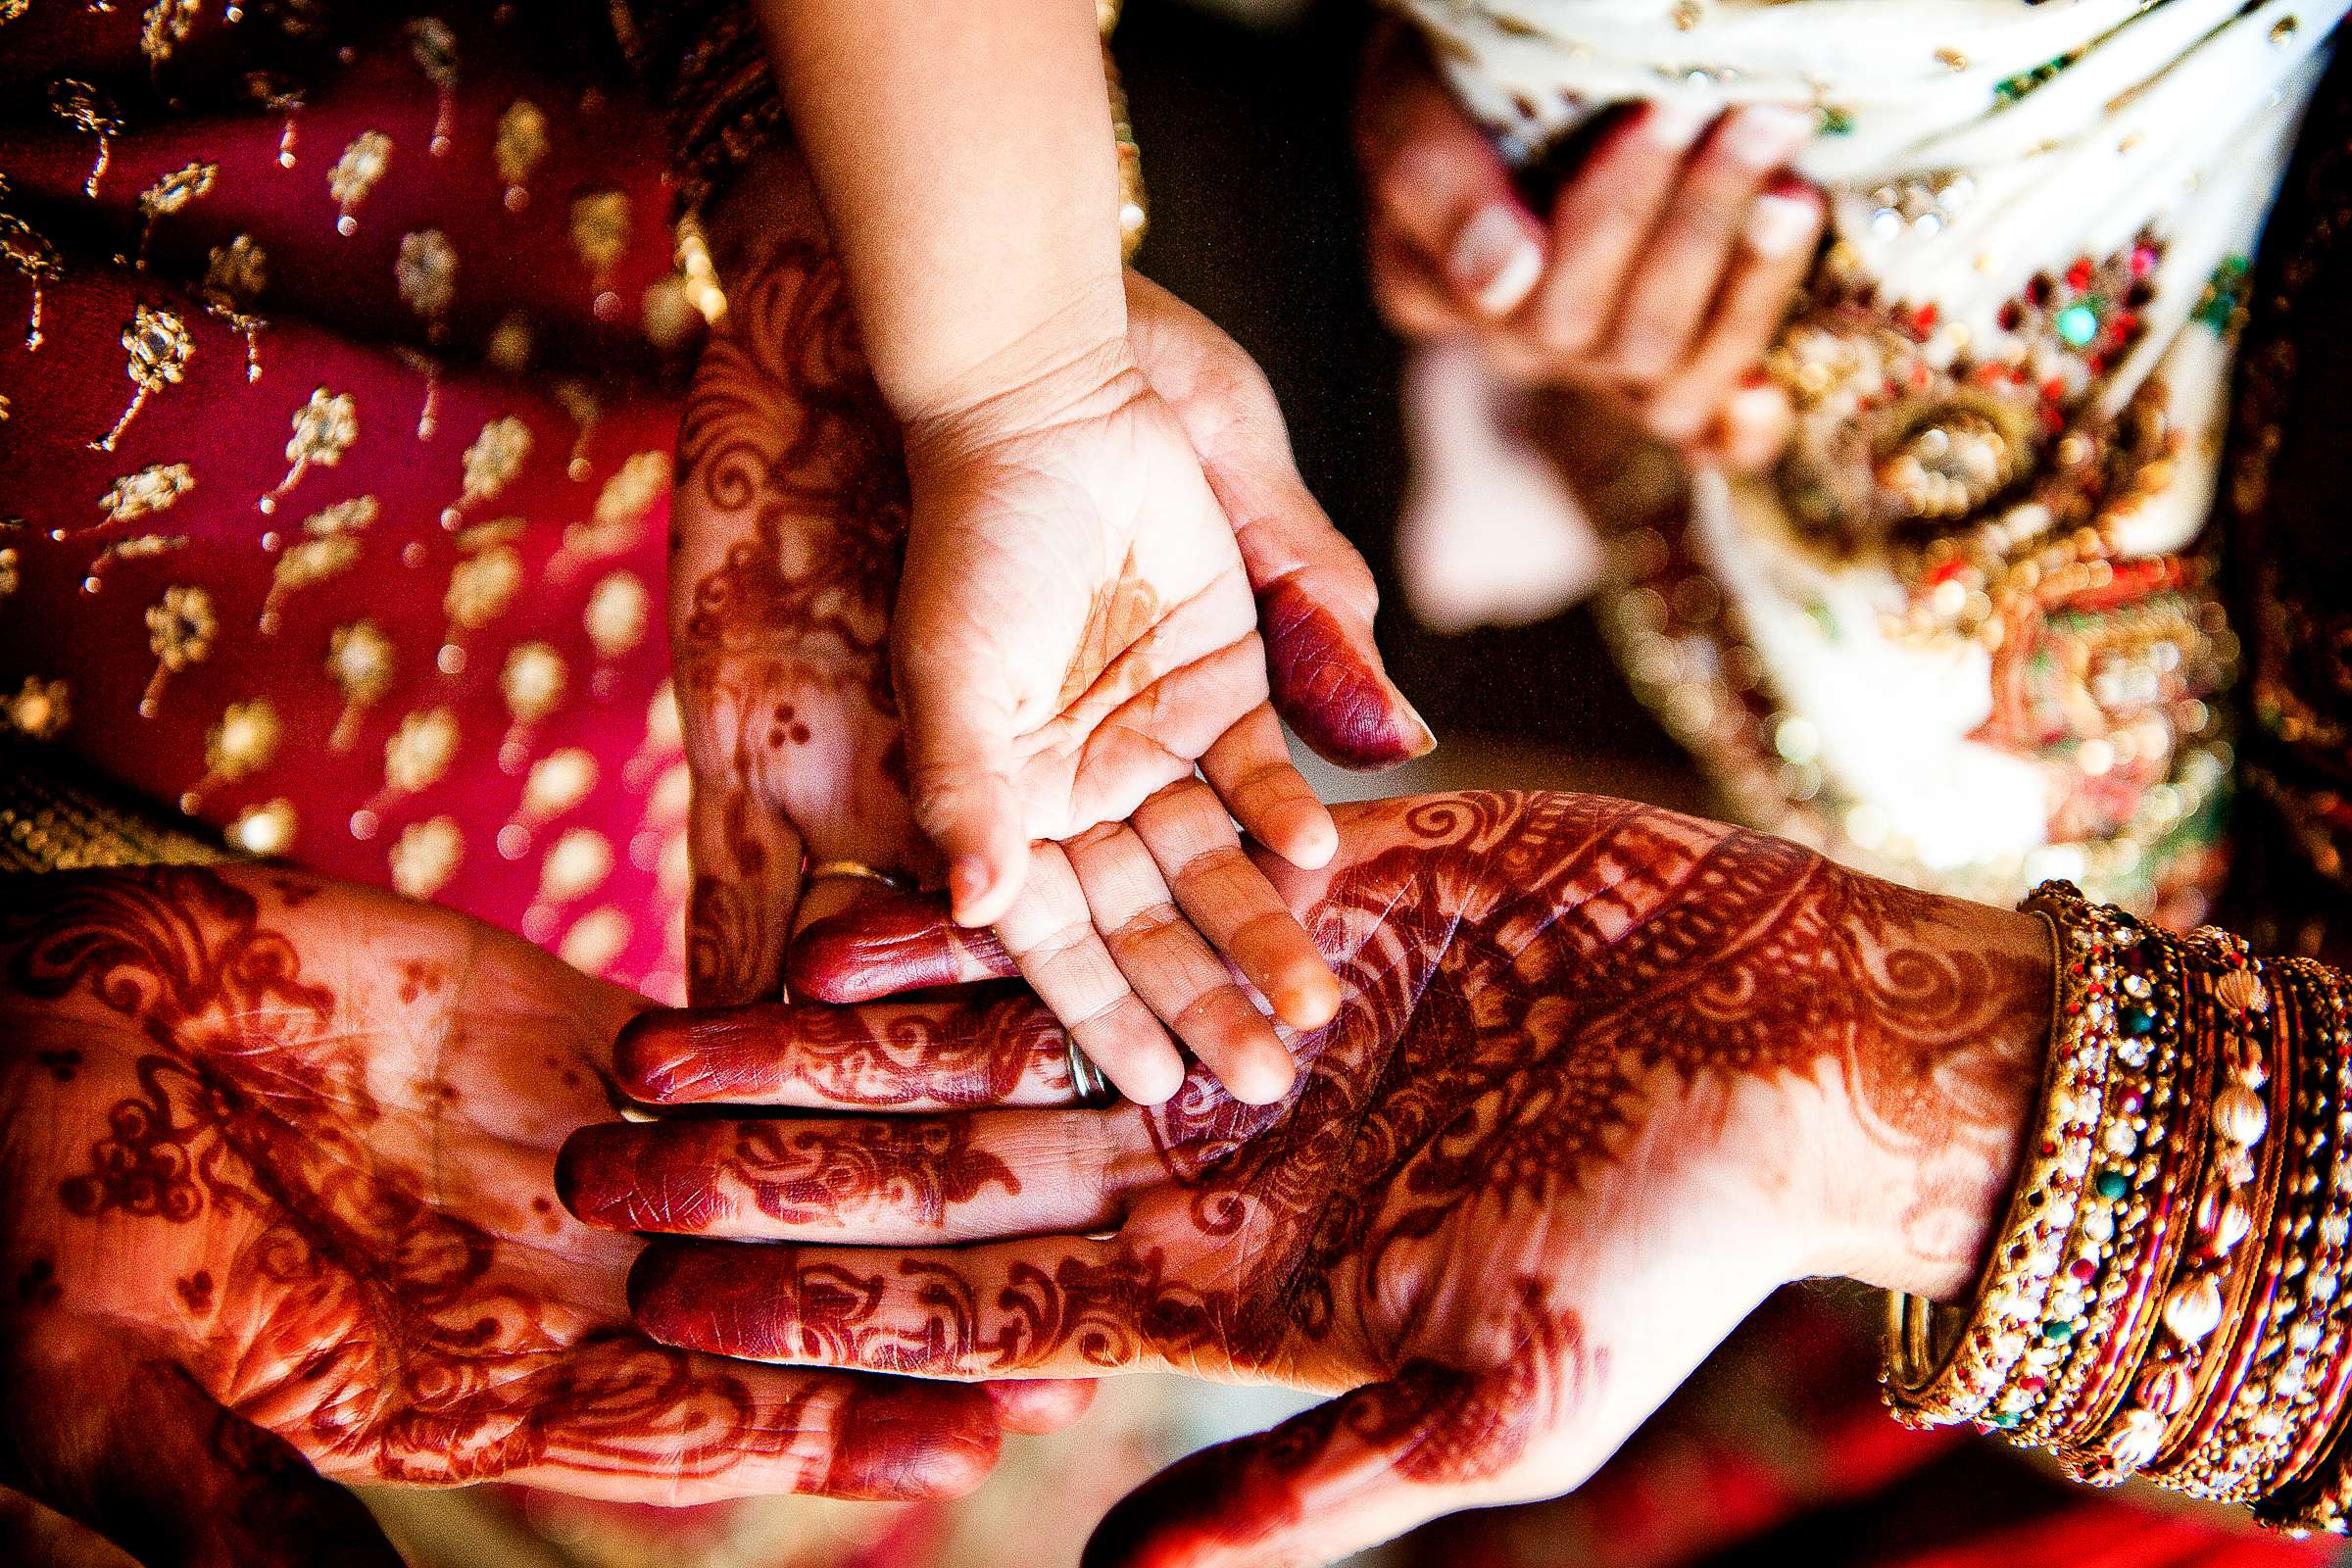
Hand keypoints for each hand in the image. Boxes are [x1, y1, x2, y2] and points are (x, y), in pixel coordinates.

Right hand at [0, 866, 1049, 1565]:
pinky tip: (937, 1041)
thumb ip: (232, 1496)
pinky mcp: (565, 1037)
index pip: (675, 1439)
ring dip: (903, 1192)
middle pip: (768, 1320)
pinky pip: (727, 1055)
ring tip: (1048, 1184)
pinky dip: (825, 1055)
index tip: (964, 1443)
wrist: (21, 1014)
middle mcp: (547, 1290)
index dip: (818, 1444)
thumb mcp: (106, 1363)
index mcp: (455, 1392)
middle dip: (909, 1326)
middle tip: (1072, 1326)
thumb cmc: (18, 1194)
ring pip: (776, 1186)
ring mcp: (570, 1161)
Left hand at [561, 791, 2050, 1566]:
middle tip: (601, 1155)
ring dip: (828, 1042)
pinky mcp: (1285, 906)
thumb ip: (1308, 1492)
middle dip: (773, 1169)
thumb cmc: (1675, 1243)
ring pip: (986, 1041)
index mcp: (1232, 1285)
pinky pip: (1103, 903)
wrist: (1797, 1046)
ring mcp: (1232, 1028)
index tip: (665, 1297)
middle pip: (942, 1174)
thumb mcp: (1505, 1407)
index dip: (819, 1308)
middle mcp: (1204, 1159)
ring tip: (671, 1029)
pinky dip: (984, 919)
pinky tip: (855, 921)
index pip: (977, 1311)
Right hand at [672, 169, 1428, 1103]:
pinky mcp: (1221, 687)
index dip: (1104, 1012)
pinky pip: (1260, 775)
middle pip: (1147, 918)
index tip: (1157, 1089)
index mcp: (1003, 806)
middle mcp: (1078, 793)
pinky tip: (1318, 862)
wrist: (1045, 410)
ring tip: (1312, 1007)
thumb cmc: (974, 543)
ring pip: (1213, 865)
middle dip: (1201, 997)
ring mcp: (1153, 744)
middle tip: (1262, 1080)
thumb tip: (970, 909)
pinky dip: (1288, 816)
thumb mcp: (956, 674)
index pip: (1056, 936)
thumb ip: (967, 791)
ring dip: (1261, 931)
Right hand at [1355, 20, 1823, 469]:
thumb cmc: (1460, 73)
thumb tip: (1506, 276)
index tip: (1672, 109)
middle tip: (1764, 120)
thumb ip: (1437, 180)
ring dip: (1745, 287)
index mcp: (1435, 285)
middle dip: (1697, 219)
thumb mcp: (1416, 98)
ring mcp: (1593, 372)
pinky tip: (1767, 394)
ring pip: (1664, 378)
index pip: (1524, 286)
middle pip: (1607, 331)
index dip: (1611, 204)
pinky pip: (1696, 437)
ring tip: (1795, 195)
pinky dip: (1735, 430)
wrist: (1514, 76)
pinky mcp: (1662, 383)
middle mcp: (1515, 344)